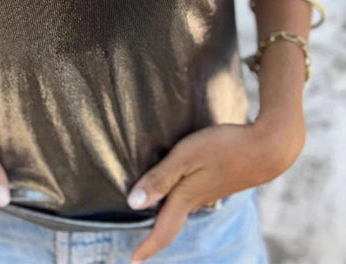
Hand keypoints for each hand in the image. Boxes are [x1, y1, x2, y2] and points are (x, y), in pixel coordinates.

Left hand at [126, 117, 305, 262]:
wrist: (269, 149)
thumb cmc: (224, 148)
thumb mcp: (185, 157)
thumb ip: (160, 178)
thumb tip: (133, 204)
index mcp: (187, 198)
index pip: (164, 230)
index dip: (148, 247)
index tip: (132, 260)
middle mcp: (200, 200)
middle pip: (174, 220)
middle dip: (158, 231)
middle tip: (142, 241)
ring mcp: (214, 191)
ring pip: (187, 206)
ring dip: (171, 212)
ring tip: (157, 209)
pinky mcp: (224, 180)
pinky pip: (198, 194)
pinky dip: (185, 196)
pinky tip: (185, 186)